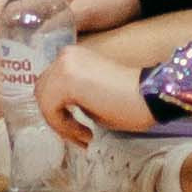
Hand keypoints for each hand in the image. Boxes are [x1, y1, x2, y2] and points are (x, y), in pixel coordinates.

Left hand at [37, 37, 153, 144]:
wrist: (150, 96)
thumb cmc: (129, 101)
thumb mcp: (92, 97)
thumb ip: (72, 98)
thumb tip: (57, 113)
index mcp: (72, 56)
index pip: (49, 85)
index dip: (58, 111)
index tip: (78, 129)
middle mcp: (65, 55)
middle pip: (41, 92)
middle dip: (56, 117)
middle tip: (78, 135)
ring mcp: (64, 64)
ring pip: (44, 102)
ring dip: (60, 124)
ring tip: (84, 136)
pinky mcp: (66, 79)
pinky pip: (51, 109)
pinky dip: (64, 126)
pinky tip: (85, 133)